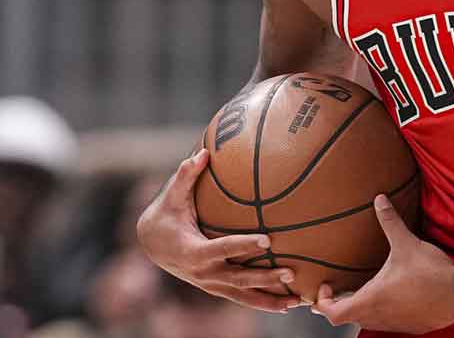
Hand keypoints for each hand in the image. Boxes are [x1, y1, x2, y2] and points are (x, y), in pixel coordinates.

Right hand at [135, 149, 301, 312]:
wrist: (151, 244)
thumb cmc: (166, 216)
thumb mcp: (171, 198)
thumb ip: (185, 177)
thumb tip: (202, 153)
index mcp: (194, 252)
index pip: (223, 249)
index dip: (244, 245)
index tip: (268, 240)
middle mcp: (203, 273)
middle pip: (238, 278)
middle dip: (264, 277)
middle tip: (291, 271)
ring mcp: (210, 284)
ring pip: (243, 296)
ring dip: (269, 300)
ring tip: (297, 301)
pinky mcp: (217, 287)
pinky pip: (242, 298)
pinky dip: (264, 303)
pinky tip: (288, 305)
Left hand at [313, 194, 453, 332]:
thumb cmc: (431, 274)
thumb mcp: (407, 244)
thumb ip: (390, 222)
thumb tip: (380, 200)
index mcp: (371, 300)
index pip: (333, 314)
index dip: (323, 302)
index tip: (327, 288)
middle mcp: (378, 316)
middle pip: (349, 317)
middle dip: (342, 303)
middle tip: (342, 289)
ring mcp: (394, 324)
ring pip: (368, 320)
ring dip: (363, 308)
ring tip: (366, 290)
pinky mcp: (410, 326)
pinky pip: (388, 321)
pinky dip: (383, 311)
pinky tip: (393, 296)